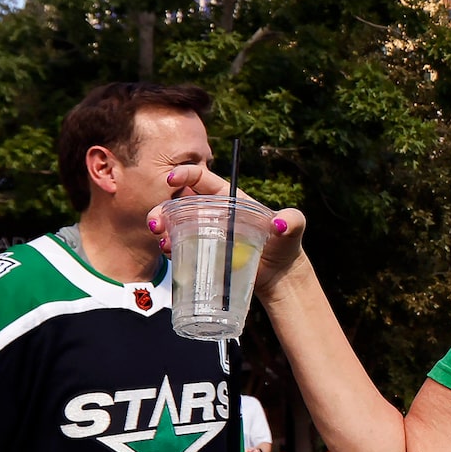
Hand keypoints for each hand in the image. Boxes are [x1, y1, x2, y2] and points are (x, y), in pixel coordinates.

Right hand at [151, 162, 309, 295]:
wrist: (279, 277)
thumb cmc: (286, 247)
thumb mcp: (294, 230)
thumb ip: (294, 221)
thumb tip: (281, 223)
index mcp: (230, 199)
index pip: (204, 180)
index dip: (186, 174)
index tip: (171, 179)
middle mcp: (214, 213)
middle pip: (181, 201)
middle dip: (163, 206)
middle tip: (157, 222)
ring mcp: (206, 233)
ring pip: (176, 223)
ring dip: (162, 227)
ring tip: (161, 239)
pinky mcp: (203, 252)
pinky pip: (180, 245)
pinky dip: (169, 246)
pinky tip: (168, 252)